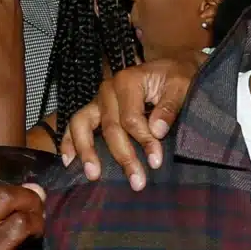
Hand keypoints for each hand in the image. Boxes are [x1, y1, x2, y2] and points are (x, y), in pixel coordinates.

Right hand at [60, 58, 196, 190]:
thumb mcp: (181, 86)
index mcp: (128, 81)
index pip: (131, 118)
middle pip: (111, 127)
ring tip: (93, 175)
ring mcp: (99, 99)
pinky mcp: (96, 108)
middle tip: (137, 181)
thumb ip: (169, 107)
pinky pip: (76, 123)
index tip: (156, 161)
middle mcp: (109, 89)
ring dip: (87, 152)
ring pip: (83, 125)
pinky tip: (69, 161)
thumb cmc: (178, 76)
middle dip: (123, 156)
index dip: (143, 141)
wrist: (174, 67)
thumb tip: (157, 131)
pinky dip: (69, 141)